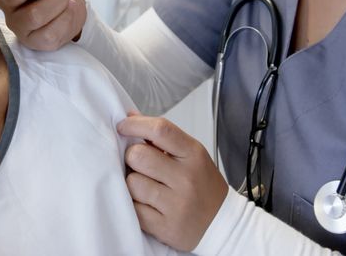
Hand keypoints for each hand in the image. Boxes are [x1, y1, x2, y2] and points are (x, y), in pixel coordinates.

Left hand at [117, 113, 226, 251]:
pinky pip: (133, 208)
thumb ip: (163, 138)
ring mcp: (176, 205)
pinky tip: (147, 204)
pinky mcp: (164, 227)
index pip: (160, 130)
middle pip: (138, 156)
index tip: (123, 126)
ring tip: (146, 187)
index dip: (135, 125)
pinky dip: (135, 205)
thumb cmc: (203, 186)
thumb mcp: (192, 155)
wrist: (222, 223)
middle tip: (140, 164)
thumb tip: (130, 118)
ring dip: (133, 183)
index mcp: (193, 155)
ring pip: (132, 183)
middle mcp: (186, 178)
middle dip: (132, 157)